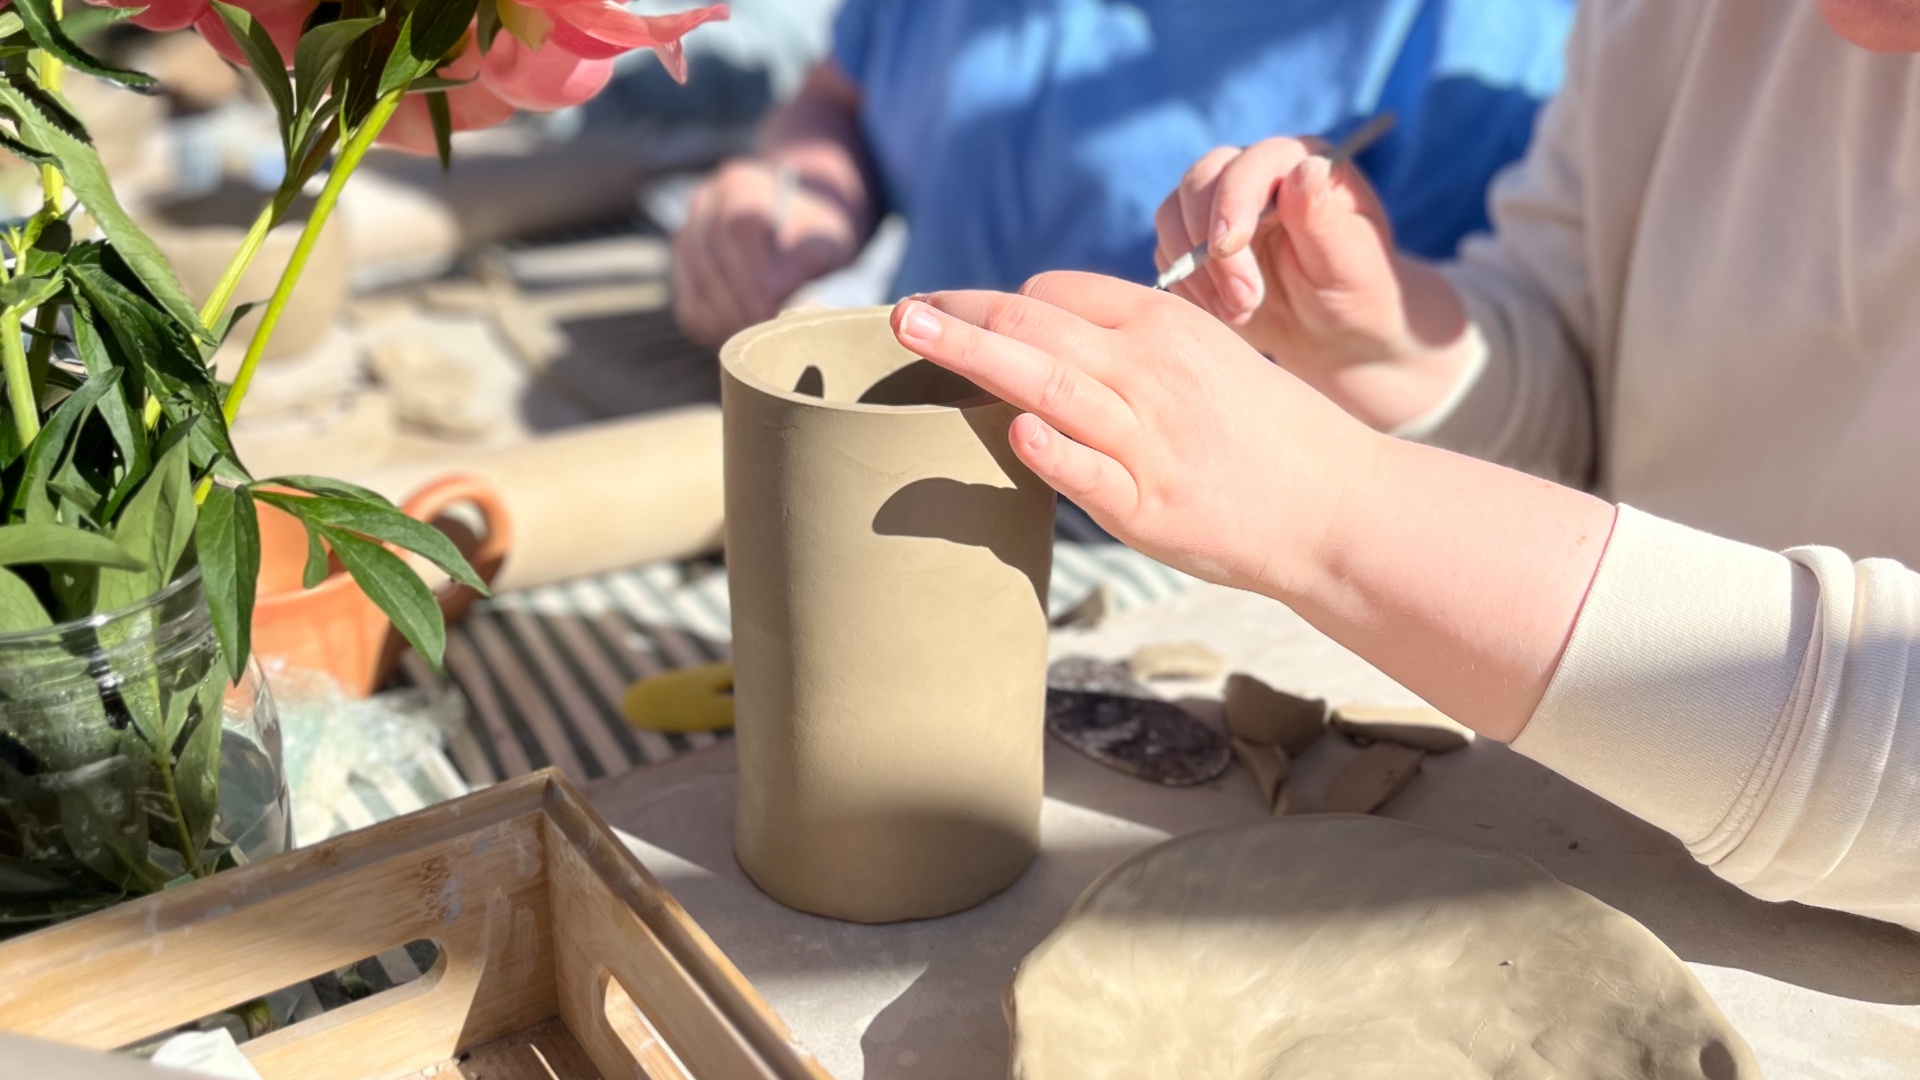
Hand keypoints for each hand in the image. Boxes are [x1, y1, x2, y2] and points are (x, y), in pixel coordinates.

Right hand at [673, 158, 862, 347]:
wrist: (794, 229)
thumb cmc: (812, 236)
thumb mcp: (823, 240)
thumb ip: (800, 261)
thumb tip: (768, 301)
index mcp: (741, 186)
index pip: (737, 227)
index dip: (753, 275)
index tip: (772, 311)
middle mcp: (705, 204)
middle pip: (712, 259)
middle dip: (740, 304)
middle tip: (765, 335)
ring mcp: (687, 236)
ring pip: (696, 286)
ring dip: (726, 320)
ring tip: (755, 340)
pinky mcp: (682, 270)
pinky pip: (687, 305)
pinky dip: (712, 327)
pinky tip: (738, 337)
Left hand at [890, 273, 1383, 598]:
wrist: (1336, 505)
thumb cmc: (1266, 432)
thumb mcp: (1207, 357)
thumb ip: (1133, 343)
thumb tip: (1047, 332)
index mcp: (1165, 325)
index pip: (1057, 294)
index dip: (999, 302)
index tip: (956, 312)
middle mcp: (1152, 371)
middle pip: (1036, 326)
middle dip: (960, 314)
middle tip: (899, 314)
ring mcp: (1149, 440)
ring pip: (1047, 383)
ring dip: (972, 353)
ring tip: (914, 335)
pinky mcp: (1150, 506)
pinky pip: (1088, 471)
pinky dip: (1048, 448)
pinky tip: (1008, 428)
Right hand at [1153, 138, 1473, 429]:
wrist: (1336, 331)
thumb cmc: (1356, 292)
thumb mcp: (1352, 264)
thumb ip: (1325, 220)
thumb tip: (1305, 170)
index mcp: (1299, 162)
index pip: (1250, 164)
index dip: (1232, 202)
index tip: (1226, 249)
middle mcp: (1254, 172)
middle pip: (1198, 183)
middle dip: (1210, 247)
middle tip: (1243, 303)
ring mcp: (1218, 205)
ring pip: (1171, 216)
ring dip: (1195, 271)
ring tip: (1240, 313)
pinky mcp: (1194, 240)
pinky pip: (1167, 253)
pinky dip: (1188, 287)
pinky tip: (1226, 312)